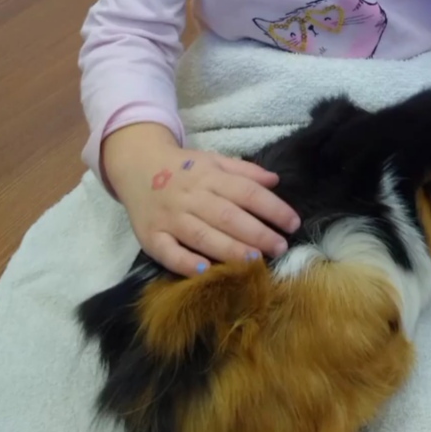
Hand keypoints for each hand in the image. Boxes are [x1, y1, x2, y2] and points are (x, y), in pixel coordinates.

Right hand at [102, 123, 300, 277]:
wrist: (136, 166)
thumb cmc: (183, 168)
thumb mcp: (213, 160)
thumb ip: (244, 171)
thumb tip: (276, 180)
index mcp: (209, 175)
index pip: (247, 192)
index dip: (272, 207)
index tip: (293, 222)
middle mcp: (191, 196)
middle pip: (228, 215)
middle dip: (257, 233)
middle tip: (280, 247)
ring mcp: (170, 217)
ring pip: (202, 235)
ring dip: (229, 249)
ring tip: (255, 260)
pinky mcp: (151, 236)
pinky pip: (168, 252)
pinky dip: (185, 262)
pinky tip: (204, 271)